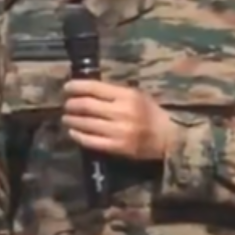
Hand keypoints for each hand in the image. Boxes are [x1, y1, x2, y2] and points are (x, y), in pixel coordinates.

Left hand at [61, 80, 176, 159]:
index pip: (94, 87)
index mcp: (127, 95)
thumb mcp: (136, 95)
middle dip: (71, 104)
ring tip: (66, 118)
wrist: (168, 138)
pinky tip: (73, 132)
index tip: (66, 87)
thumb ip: (114, 92)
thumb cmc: (150, 113)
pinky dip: (78, 135)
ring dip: (71, 120)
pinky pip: (91, 141)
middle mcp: (121, 112)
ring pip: (86, 123)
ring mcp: (118, 131)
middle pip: (86, 105)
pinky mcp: (117, 148)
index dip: (76, 86)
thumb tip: (86, 88)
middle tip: (66, 105)